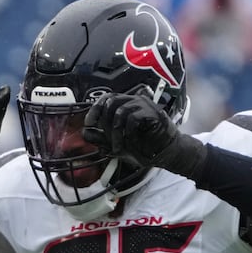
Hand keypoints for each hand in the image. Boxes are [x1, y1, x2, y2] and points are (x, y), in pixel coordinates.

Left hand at [83, 93, 204, 176]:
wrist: (166, 154)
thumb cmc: (144, 148)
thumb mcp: (118, 145)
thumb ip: (102, 138)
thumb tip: (85, 132)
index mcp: (126, 105)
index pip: (106, 98)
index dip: (95, 109)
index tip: (89, 123)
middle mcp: (135, 101)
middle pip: (111, 102)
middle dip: (105, 125)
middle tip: (109, 142)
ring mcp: (145, 105)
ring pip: (120, 112)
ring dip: (116, 134)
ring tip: (119, 148)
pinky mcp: (153, 112)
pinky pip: (133, 118)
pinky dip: (129, 132)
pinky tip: (132, 141)